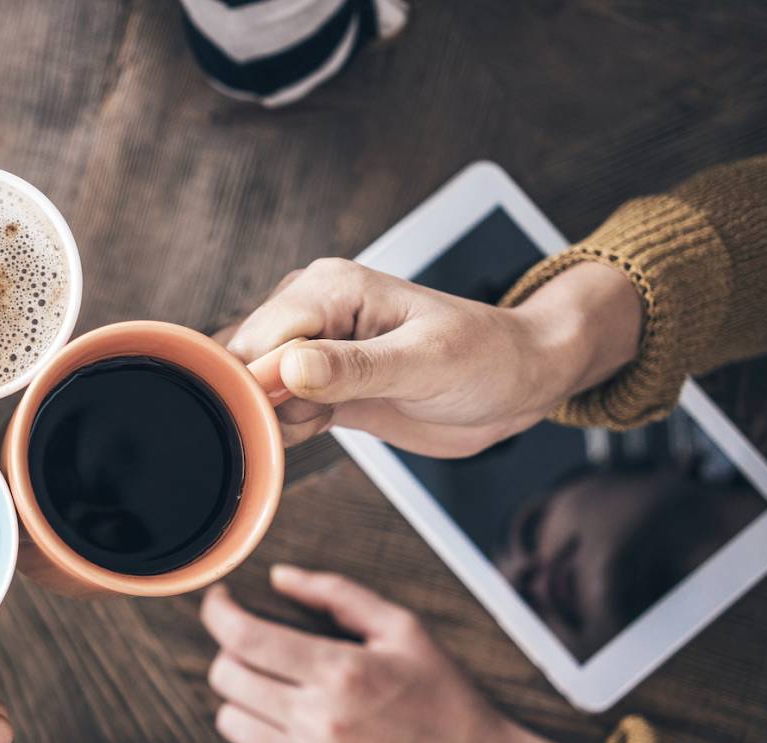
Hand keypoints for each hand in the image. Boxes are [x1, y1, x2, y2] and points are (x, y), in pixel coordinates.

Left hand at [201, 565, 611, 742]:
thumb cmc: (450, 707)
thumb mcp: (406, 632)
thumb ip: (339, 596)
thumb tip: (283, 577)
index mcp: (342, 673)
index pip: (243, 637)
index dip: (218, 612)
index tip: (220, 604)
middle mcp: (320, 722)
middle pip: (226, 678)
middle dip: (232, 653)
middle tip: (255, 648)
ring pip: (232, 723)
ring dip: (244, 700)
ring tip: (277, 691)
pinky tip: (293, 732)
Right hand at [222, 258, 640, 456]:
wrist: (520, 382)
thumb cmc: (489, 358)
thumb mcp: (427, 363)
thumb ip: (355, 368)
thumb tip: (290, 368)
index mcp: (332, 288)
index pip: (262, 335)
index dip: (259, 381)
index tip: (280, 417)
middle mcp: (312, 311)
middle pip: (245, 361)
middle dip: (261, 402)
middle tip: (311, 422)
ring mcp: (313, 349)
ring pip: (254, 389)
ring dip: (273, 419)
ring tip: (325, 422)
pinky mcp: (320, 385)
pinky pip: (276, 409)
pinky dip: (285, 429)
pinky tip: (320, 429)